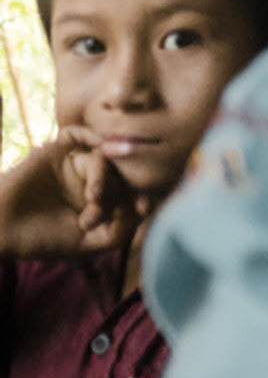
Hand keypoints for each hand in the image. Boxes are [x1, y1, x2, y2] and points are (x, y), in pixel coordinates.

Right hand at [0, 127, 146, 256]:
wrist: (1, 231)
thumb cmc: (41, 240)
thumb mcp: (89, 243)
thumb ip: (119, 231)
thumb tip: (144, 207)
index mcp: (98, 201)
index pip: (128, 192)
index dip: (138, 198)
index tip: (142, 208)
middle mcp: (87, 180)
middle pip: (119, 175)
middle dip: (116, 195)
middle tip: (95, 215)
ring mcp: (70, 165)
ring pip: (103, 159)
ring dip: (103, 179)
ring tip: (92, 201)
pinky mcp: (53, 153)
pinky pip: (76, 134)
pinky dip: (90, 135)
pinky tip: (101, 147)